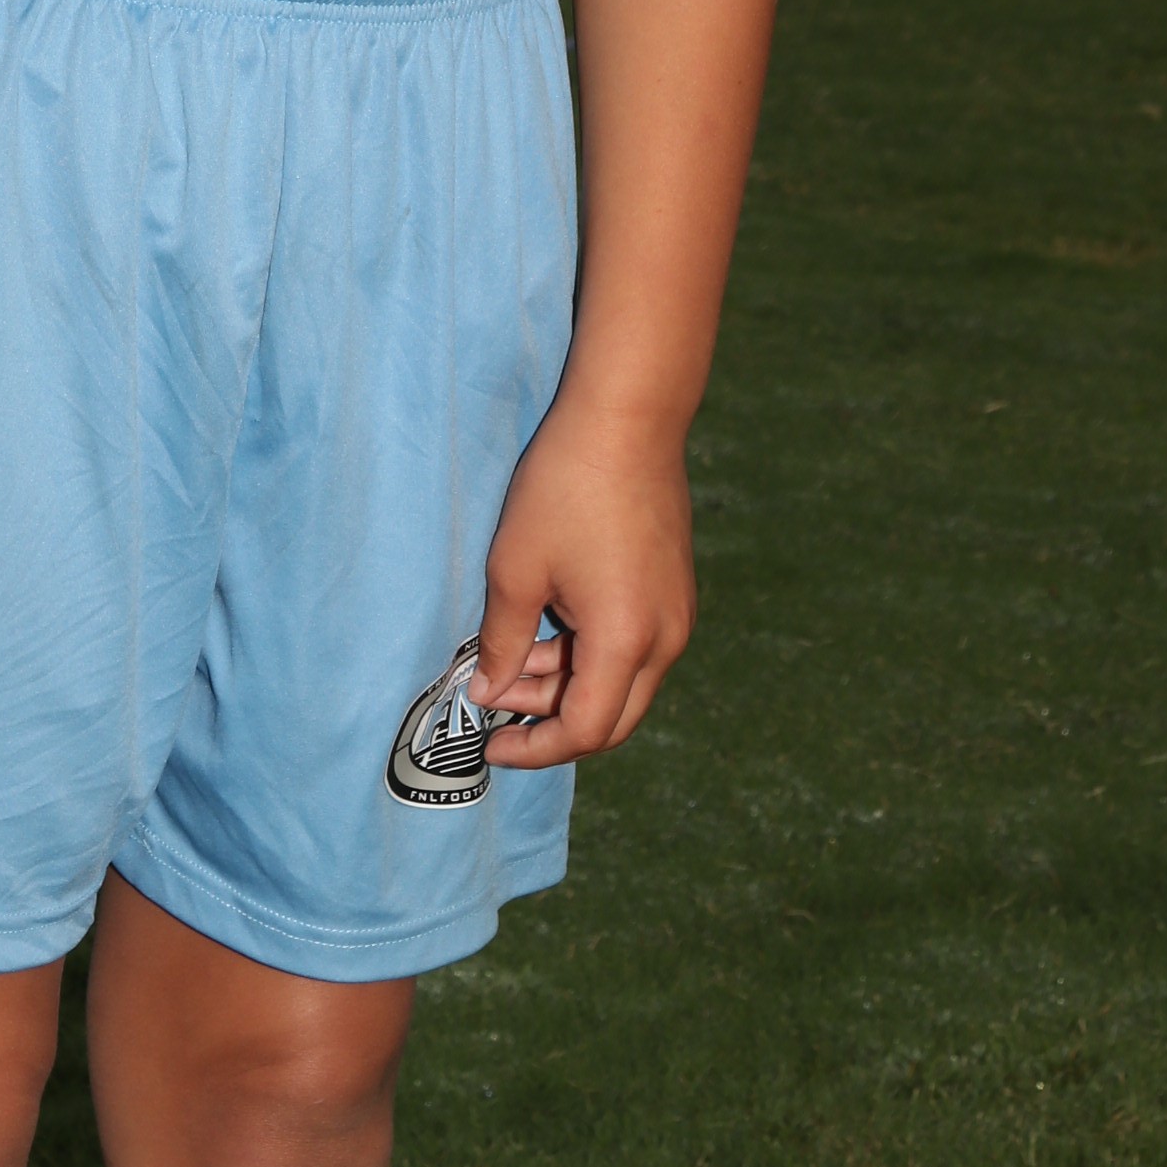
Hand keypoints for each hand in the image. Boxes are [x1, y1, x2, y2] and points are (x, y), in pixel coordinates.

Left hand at [466, 402, 695, 769]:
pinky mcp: (675, 590)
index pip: (585, 731)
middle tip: (497, 704)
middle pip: (611, 718)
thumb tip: (489, 692)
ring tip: (508, 654)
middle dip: (550, 721)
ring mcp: (677, 614)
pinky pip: (635, 647)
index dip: (535, 748)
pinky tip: (546, 626)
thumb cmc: (565, 488)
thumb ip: (501, 641)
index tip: (490, 743)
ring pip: (622, 682)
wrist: (627, 417)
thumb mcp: (515, 567)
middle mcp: (665, 639)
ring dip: (567, 683)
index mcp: (625, 641)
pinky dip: (591, 654)